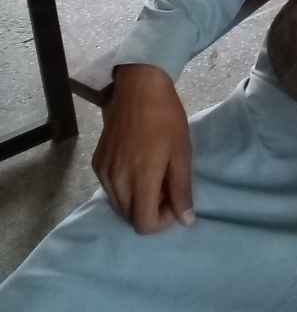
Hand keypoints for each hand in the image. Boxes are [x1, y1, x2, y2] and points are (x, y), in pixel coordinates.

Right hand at [92, 64, 194, 234]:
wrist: (138, 88)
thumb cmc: (166, 118)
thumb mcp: (181, 153)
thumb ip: (181, 190)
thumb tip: (185, 221)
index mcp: (140, 179)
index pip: (143, 224)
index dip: (162, 221)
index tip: (174, 201)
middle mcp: (116, 180)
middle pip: (130, 217)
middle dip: (151, 210)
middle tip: (167, 186)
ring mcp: (103, 172)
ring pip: (119, 204)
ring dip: (137, 200)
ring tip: (154, 175)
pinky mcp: (97, 163)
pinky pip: (110, 188)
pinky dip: (125, 188)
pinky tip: (138, 166)